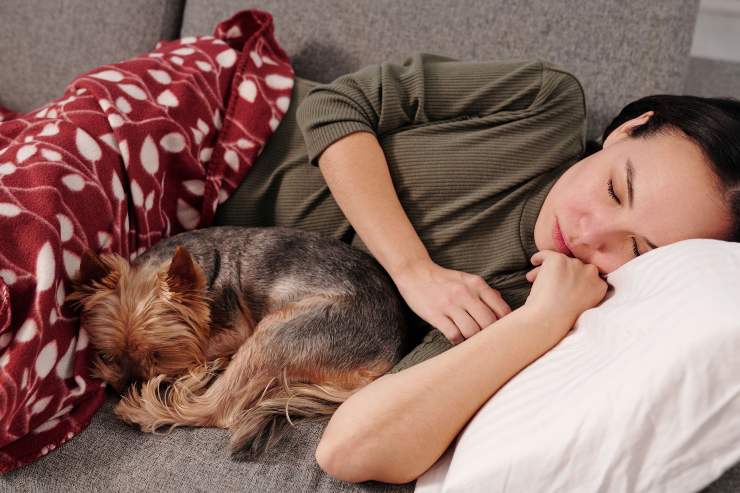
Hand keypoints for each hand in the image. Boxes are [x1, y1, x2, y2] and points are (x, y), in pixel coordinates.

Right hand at [392, 260, 511, 344]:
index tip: (502, 331)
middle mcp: (465, 293)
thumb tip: (502, 308)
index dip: (506, 325)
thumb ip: (485, 293)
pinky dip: (459, 341)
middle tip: (488, 340)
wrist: (415, 272)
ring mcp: (450, 304)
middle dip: (490, 335)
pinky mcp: (435, 315)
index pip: (501, 309)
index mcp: (477, 284)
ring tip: (472, 341)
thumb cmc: (444, 279)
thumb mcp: (467, 279)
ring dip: (474, 340)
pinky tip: (458, 340)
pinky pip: (454, 334)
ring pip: (472, 331)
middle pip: (488, 323)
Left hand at [524, 250, 607, 345]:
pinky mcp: (559, 260)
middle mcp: (591, 273)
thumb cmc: (562, 318)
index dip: (575, 279)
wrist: (550, 318)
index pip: (588, 276)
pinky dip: (538, 257)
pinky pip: (546, 254)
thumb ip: (582, 291)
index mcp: (600, 286)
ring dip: (547, 270)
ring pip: (560, 262)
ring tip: (533, 279)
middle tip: (548, 284)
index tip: (564, 286)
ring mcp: (575, 264)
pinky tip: (534, 262)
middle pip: (575, 267)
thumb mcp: (582, 305)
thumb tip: (569, 280)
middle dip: (562, 274)